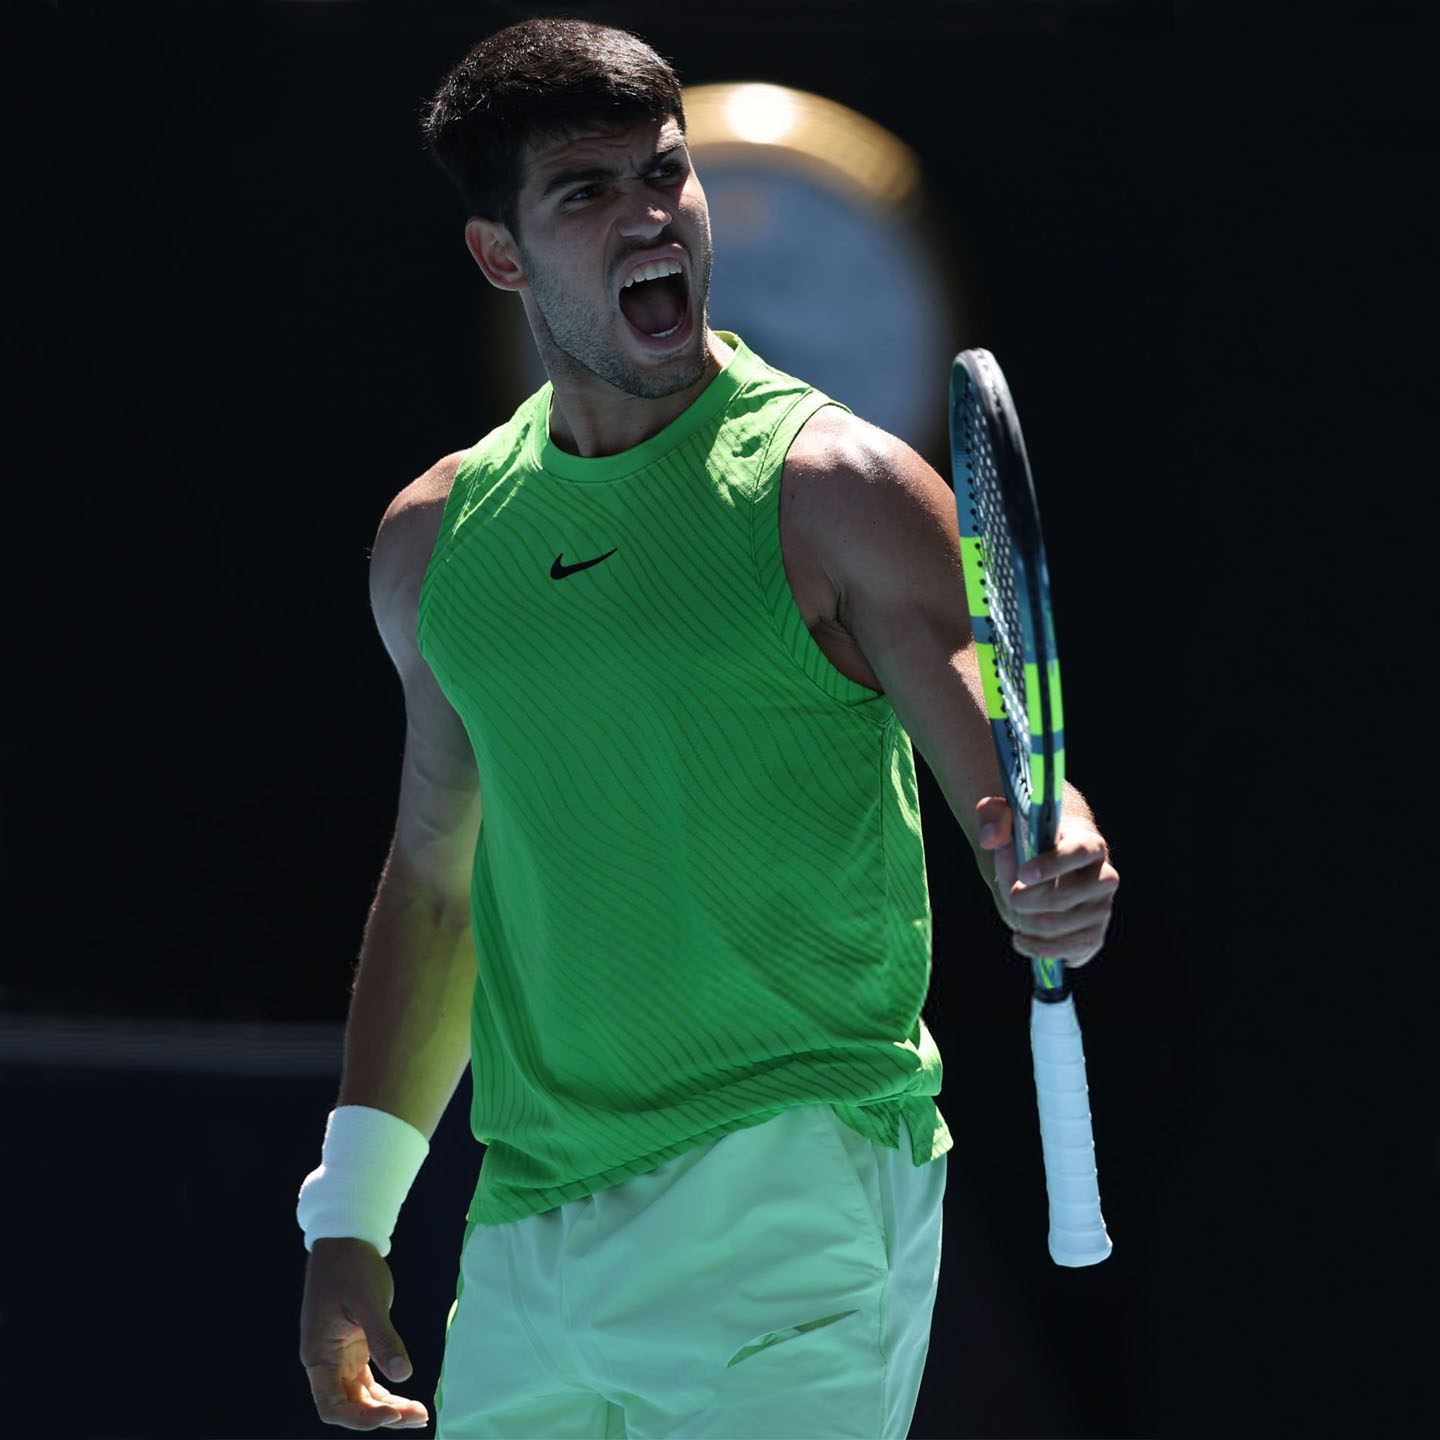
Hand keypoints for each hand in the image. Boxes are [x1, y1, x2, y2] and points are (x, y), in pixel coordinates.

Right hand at [299, 1238, 428, 1430]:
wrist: (346, 1240)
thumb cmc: (350, 1266)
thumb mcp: (368, 1301)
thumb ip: (383, 1337)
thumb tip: (403, 1375)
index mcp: (319, 1355)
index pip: (332, 1405)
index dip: (360, 1418)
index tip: (391, 1414)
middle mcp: (325, 1362)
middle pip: (349, 1406)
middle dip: (382, 1416)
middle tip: (418, 1417)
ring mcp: (339, 1356)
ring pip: (361, 1395)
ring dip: (388, 1406)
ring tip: (420, 1413)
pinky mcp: (355, 1347)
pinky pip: (368, 1380)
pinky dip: (387, 1390)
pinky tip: (408, 1396)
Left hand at [975, 796, 1118, 966]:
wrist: (1051, 865)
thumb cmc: (1029, 837)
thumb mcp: (1009, 816)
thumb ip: (994, 815)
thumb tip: (990, 837)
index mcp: (1090, 843)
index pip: (1079, 853)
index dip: (1052, 864)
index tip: (1023, 874)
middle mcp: (1105, 878)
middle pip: (1063, 897)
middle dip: (1025, 900)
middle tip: (1011, 894)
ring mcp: (1101, 910)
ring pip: (1055, 926)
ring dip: (1024, 921)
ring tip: (1013, 907)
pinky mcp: (1093, 937)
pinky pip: (1062, 951)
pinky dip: (1035, 947)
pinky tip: (1021, 936)